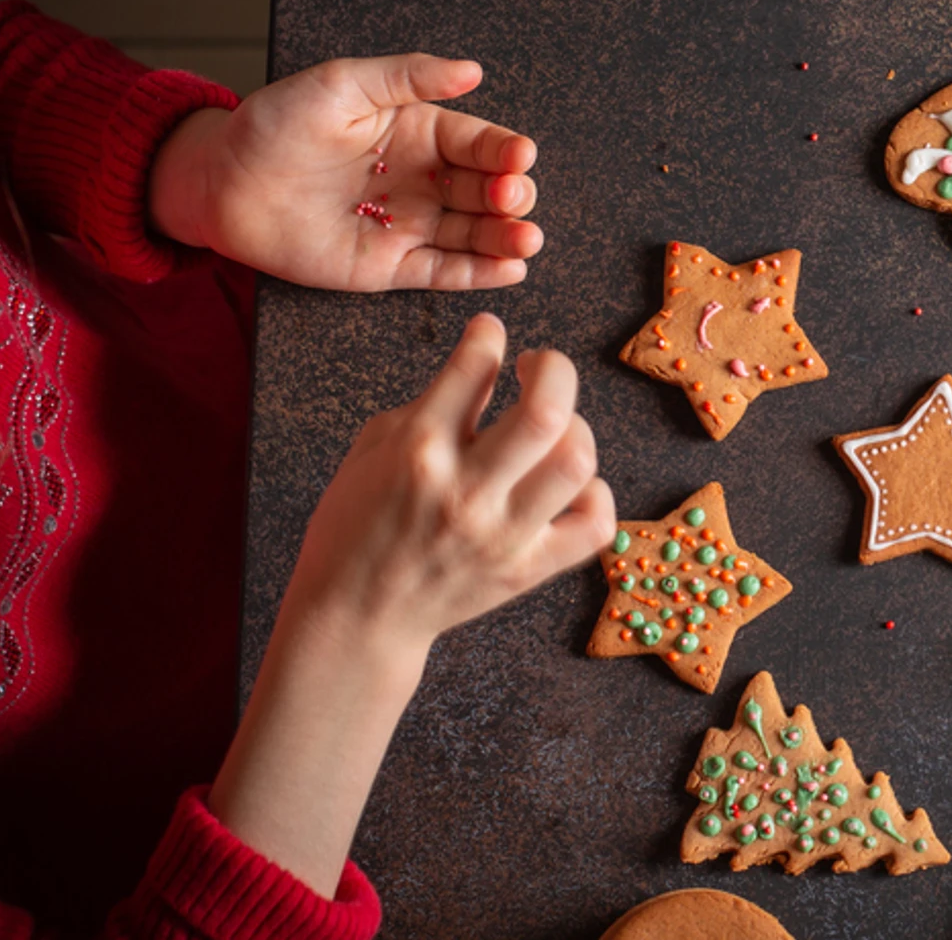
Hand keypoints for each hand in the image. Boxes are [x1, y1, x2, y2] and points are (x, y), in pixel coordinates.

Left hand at [150, 54, 541, 289]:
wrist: (222, 183)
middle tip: (510, 196)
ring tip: (525, 238)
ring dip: (507, 237)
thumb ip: (407, 75)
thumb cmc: (275, 125)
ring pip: (475, 234)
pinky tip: (509, 269)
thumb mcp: (341, 84)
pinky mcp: (390, 266)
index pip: (478, 142)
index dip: (504, 149)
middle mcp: (424, 180)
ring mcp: (410, 225)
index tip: (520, 154)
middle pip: (488, 190)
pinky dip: (479, 274)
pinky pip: (444, 272)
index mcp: (419, 133)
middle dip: (511, 194)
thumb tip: (470, 70)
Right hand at [283, 313, 613, 657]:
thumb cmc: (357, 525)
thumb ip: (432, 404)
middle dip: (554, 368)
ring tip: (554, 430)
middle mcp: (466, 490)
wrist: (355, 618)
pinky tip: (571, 484)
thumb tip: (489, 361)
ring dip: (576, 429)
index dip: (489, 335)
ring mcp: (501, 535)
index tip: (491, 334)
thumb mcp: (372, 449)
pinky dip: (595, 495)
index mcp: (417, 451)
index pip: (474, 366)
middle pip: (547, 411)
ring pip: (576, 462)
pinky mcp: (526, 571)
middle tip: (538, 367)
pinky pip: (593, 526)